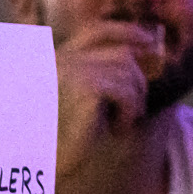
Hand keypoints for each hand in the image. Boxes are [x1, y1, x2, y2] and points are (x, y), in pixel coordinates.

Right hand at [55, 21, 159, 175]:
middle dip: (137, 82)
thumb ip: (100, 74)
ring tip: (120, 123)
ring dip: (133, 102)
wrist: (43, 161)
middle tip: (134, 109)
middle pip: (122, 54)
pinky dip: (129, 113)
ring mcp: (73, 71)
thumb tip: (142, 52)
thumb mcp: (82, 98)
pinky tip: (116, 130)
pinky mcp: (85, 88)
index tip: (149, 42)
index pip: (99, 32)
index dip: (127, 33)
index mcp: (58, 57)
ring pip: (128, 74)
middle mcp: (63, 58)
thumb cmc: (62, 137)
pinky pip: (126, 93)